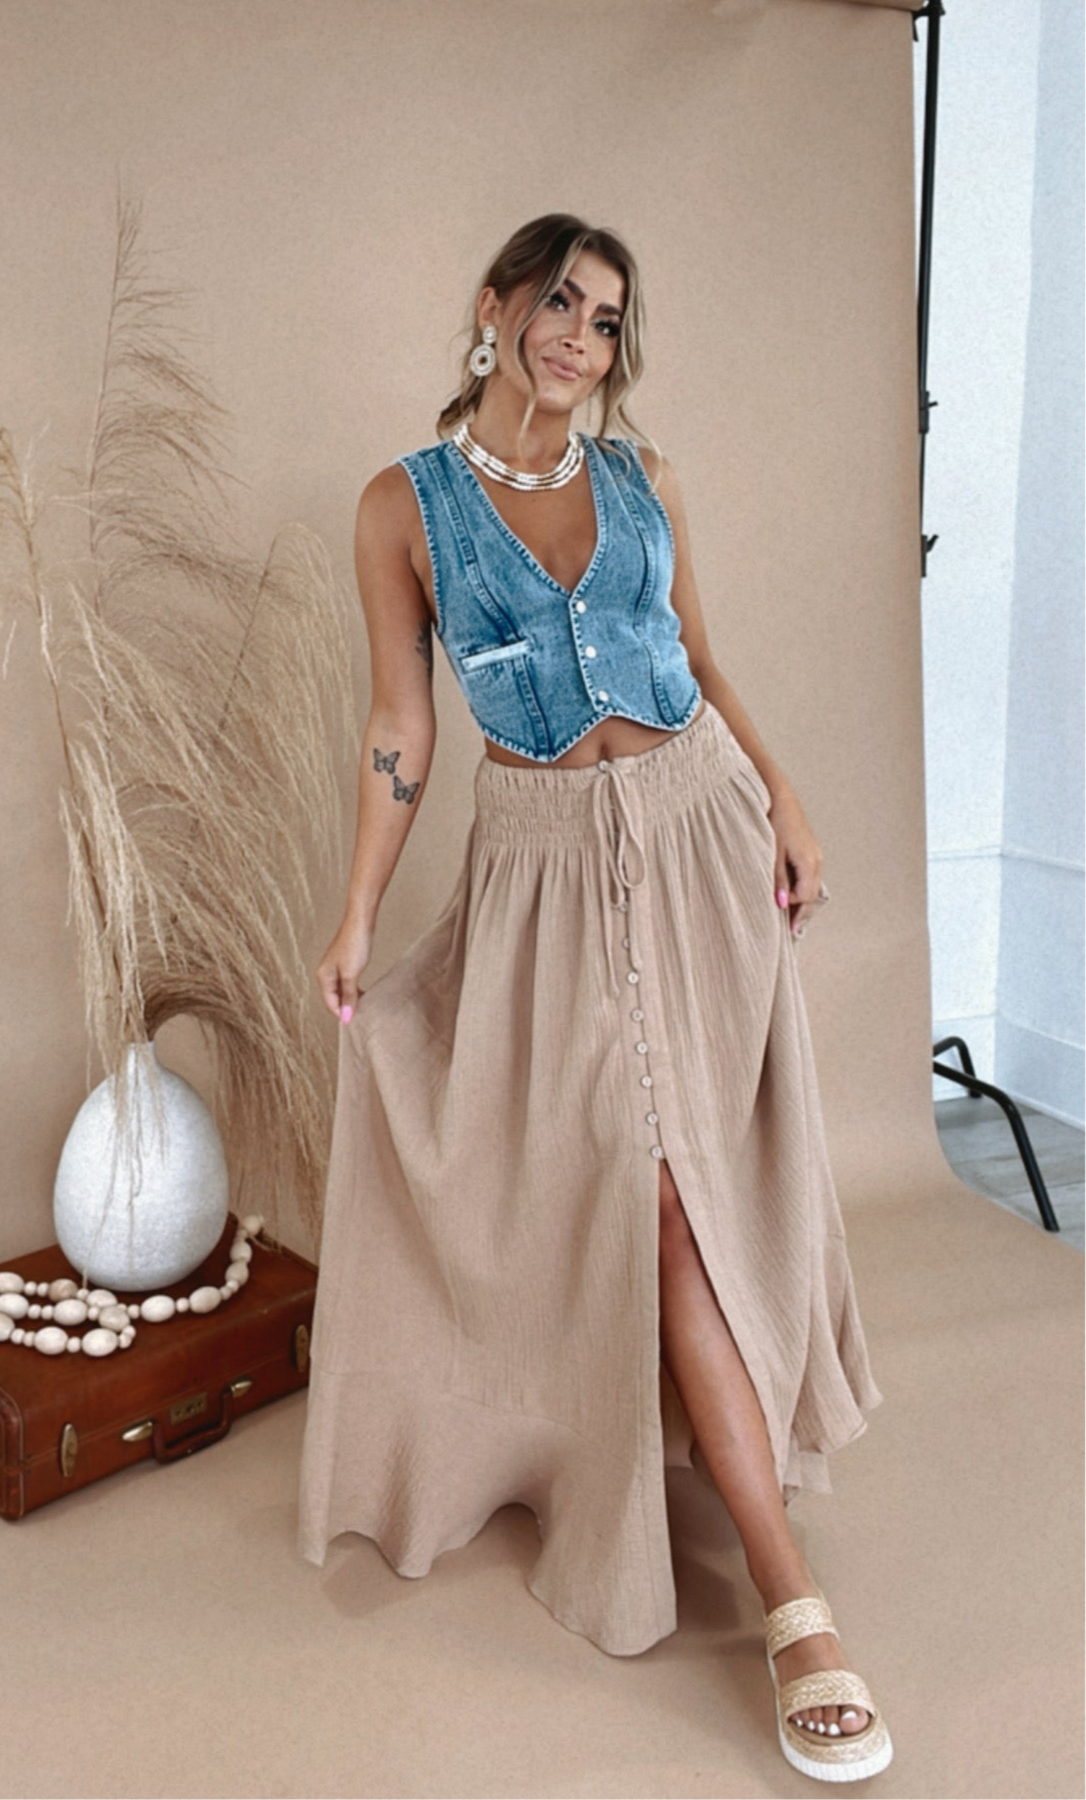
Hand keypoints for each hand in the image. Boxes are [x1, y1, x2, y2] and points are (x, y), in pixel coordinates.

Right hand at [316, 915, 374, 1024]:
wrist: (360, 923)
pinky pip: (347, 984)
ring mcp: (335, 969)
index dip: (342, 1014)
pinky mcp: (345, 964)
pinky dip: (354, 991)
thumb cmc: (354, 945)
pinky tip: (364, 995)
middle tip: (362, 1017)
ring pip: (342, 992)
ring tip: (365, 1008)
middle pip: (335, 999)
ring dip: (351, 1000)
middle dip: (346, 1008)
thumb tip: (346, 1017)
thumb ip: (348, 996)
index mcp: (323, 977)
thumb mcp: (351, 974)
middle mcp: (326, 974)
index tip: (357, 1023)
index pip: (330, 1003)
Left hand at [766, 787, 827, 937]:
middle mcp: (817, 859)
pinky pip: (808, 875)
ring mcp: (814, 853)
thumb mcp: (772, 854)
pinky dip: (801, 887)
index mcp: (810, 863)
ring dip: (802, 901)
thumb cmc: (772, 821)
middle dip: (802, 913)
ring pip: (811, 885)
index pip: (804, 897)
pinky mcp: (808, 848)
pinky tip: (790, 892)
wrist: (777, 793)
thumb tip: (782, 904)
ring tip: (791, 917)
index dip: (792, 910)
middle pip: (812, 894)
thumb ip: (777, 880)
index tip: (779, 922)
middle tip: (791, 932)